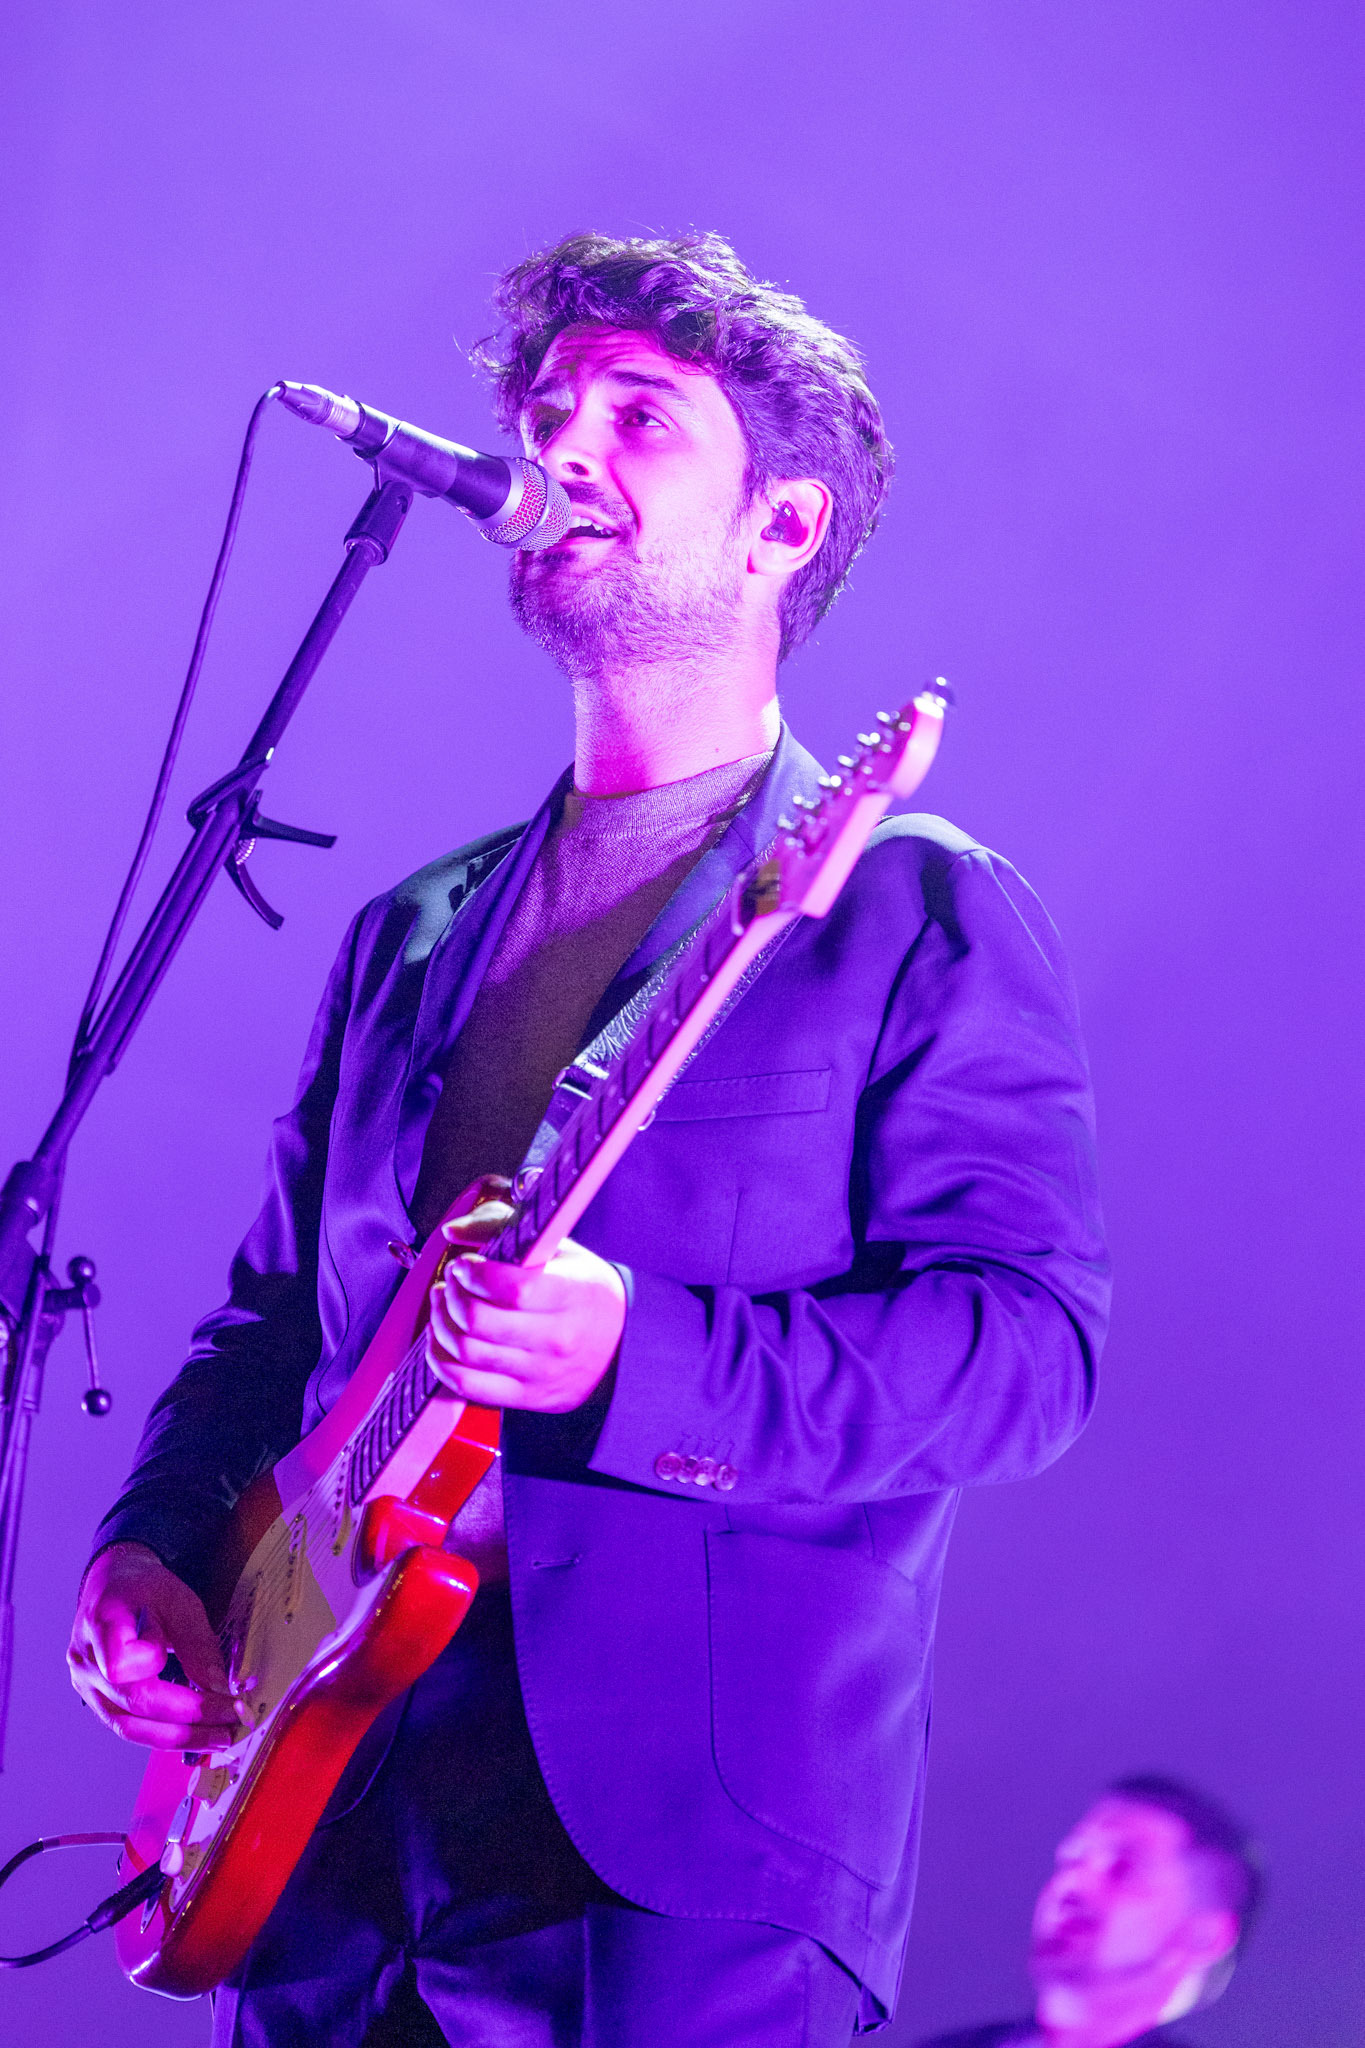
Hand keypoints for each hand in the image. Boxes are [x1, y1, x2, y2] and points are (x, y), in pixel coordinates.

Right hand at [68, 1542, 245, 1749]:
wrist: (113, 1585)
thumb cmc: (144, 1587)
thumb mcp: (178, 1599)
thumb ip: (196, 1641)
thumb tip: (218, 1686)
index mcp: (101, 1625)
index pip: (121, 1667)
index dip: (167, 1680)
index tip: (212, 1683)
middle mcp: (85, 1661)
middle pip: (133, 1705)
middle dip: (187, 1721)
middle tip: (232, 1723)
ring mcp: (86, 1685)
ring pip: (129, 1727)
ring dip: (178, 1738)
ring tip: (219, 1737)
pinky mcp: (98, 1700)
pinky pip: (130, 1726)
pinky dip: (164, 1733)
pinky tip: (195, 1734)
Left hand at [425, 1187, 625, 1412]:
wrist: (621, 1344)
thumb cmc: (585, 1292)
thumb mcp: (558, 1249)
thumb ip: (501, 1226)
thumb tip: (452, 1231)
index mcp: (572, 1296)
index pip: (513, 1288)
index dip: (475, 1274)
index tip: (465, 1264)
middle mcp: (556, 1339)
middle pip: (479, 1322)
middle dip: (452, 1295)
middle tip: (453, 1281)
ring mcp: (539, 1372)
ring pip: (466, 1353)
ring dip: (441, 1323)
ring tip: (446, 1305)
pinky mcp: (525, 1397)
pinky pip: (466, 1385)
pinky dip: (441, 1361)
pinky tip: (442, 1339)